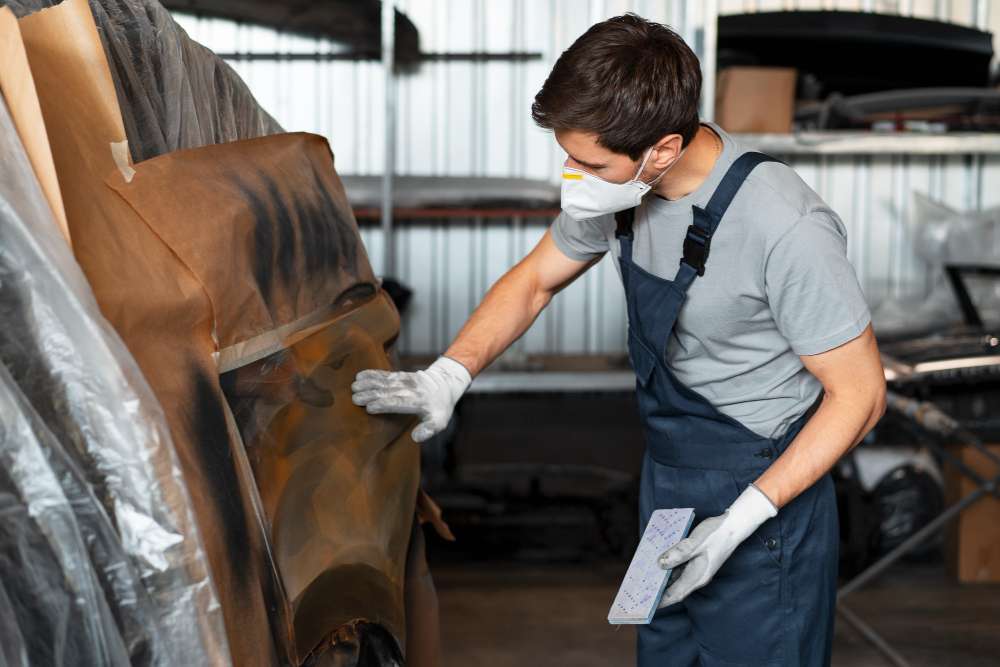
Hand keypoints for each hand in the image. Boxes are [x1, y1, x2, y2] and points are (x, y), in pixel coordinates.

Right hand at [351, 356, 471, 442]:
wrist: (445, 384)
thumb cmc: (440, 408)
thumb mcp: (440, 422)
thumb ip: (428, 430)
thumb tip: (415, 438)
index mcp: (419, 402)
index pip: (399, 402)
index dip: (384, 405)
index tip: (369, 408)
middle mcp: (411, 389)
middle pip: (388, 391)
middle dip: (371, 394)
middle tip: (355, 398)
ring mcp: (405, 380)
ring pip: (384, 381)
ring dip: (368, 383)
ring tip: (353, 387)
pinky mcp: (400, 375)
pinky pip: (384, 374)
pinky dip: (371, 374)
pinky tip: (359, 375)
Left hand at [656, 484, 776, 607]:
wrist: (733, 526)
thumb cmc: (716, 534)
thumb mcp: (696, 543)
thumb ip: (679, 554)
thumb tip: (660, 564)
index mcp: (697, 576)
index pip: (676, 594)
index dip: (661, 601)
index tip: (646, 605)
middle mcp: (697, 576)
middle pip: (675, 588)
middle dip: (658, 591)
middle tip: (640, 591)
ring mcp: (698, 569)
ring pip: (676, 578)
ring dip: (662, 579)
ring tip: (644, 578)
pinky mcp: (697, 562)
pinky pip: (680, 569)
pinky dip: (669, 569)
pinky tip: (658, 563)